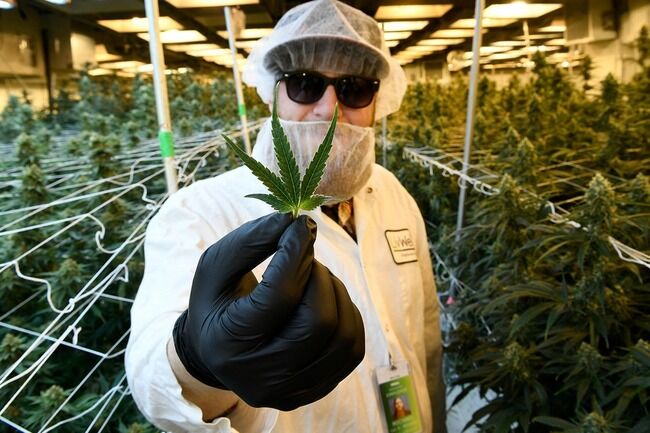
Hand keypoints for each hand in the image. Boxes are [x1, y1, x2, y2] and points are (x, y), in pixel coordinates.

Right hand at [173, 213, 364, 410]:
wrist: (217, 352)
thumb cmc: (218, 302)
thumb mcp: (217, 267)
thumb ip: (250, 241)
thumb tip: (292, 220)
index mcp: (228, 344)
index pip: (278, 297)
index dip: (296, 254)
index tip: (301, 225)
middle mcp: (260, 377)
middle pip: (318, 322)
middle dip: (320, 277)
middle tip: (306, 258)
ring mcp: (290, 391)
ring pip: (343, 337)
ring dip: (336, 294)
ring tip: (314, 279)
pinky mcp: (314, 391)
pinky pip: (352, 350)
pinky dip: (347, 315)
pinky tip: (325, 302)